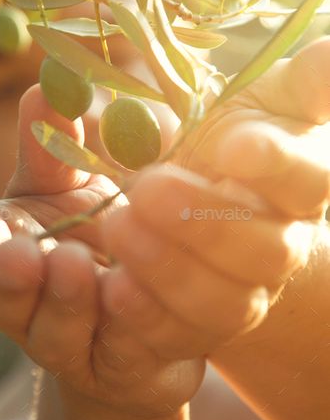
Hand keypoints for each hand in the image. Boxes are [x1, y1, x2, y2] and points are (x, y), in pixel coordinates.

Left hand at [102, 38, 329, 357]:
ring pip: (226, 303)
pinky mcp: (202, 327)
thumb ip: (303, 84)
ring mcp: (246, 293)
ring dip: (170, 269)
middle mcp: (282, 245)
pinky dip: (149, 315)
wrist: (200, 203)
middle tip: (147, 188)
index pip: (306, 179)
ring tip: (118, 226)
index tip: (232, 145)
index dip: (274, 164)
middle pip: (265, 252)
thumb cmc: (232, 143)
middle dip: (206, 222)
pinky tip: (114, 287)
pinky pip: (183, 335)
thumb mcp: (264, 103)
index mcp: (300, 185)